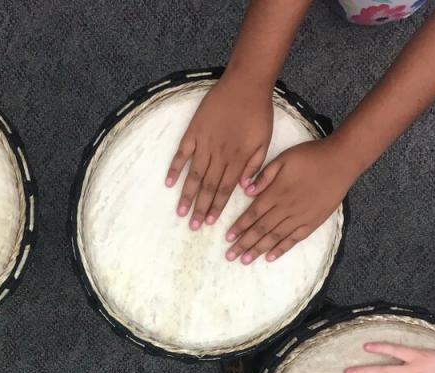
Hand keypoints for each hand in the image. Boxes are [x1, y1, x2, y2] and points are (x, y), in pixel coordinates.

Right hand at [166, 74, 272, 229]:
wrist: (246, 84)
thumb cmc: (259, 111)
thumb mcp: (265, 141)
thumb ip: (255, 166)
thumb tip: (245, 189)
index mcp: (237, 159)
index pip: (225, 190)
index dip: (216, 207)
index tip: (209, 223)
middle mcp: (218, 155)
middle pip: (208, 188)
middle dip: (200, 208)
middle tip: (192, 226)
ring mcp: (204, 144)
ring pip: (194, 175)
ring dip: (186, 195)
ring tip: (180, 212)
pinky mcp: (194, 131)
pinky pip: (182, 154)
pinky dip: (174, 168)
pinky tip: (169, 183)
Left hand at [225, 139, 356, 263]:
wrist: (341, 161)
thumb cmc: (311, 156)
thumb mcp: (284, 158)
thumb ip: (264, 175)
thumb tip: (246, 191)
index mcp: (276, 192)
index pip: (252, 214)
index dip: (239, 226)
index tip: (227, 238)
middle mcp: (286, 208)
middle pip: (260, 229)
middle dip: (243, 244)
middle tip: (230, 256)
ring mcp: (300, 217)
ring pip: (275, 237)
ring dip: (258, 250)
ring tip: (245, 260)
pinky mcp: (313, 222)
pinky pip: (294, 239)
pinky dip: (281, 249)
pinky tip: (270, 257)